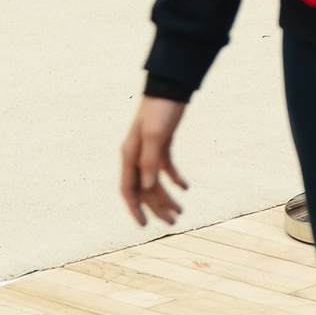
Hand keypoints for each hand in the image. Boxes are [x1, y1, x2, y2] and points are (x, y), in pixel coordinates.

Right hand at [118, 95, 189, 225]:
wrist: (170, 88)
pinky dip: (175, 178)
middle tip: (173, 223)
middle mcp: (135, 156)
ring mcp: (148, 150)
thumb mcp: (155, 134)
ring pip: (155, 181)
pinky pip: (166, 167)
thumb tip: (149, 187)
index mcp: (129, 156)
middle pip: (145, 189)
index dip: (135, 209)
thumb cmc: (160, 109)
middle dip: (157, 208)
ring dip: (167, 196)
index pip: (129, 189)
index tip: (144, 226)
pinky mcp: (161, 144)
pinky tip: (186, 187)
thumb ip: (150, 160)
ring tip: (181, 212)